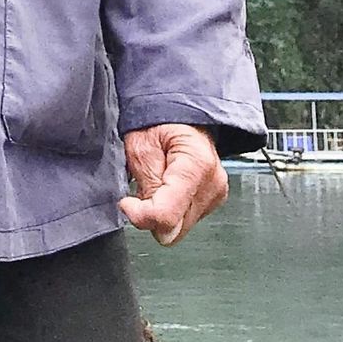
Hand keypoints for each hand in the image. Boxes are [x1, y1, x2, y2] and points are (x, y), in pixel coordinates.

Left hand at [119, 124, 226, 246]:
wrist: (178, 112)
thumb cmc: (159, 121)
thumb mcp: (141, 147)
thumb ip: (148, 187)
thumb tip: (152, 222)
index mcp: (196, 166)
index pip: (168, 216)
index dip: (140, 215)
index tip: (126, 202)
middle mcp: (213, 184)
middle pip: (175, 228)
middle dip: (152, 214)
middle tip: (143, 185)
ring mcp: (216, 194)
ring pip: (181, 228)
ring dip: (163, 211)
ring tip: (158, 179)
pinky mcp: (214, 199)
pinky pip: (187, 219)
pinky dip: (173, 207)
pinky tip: (169, 185)